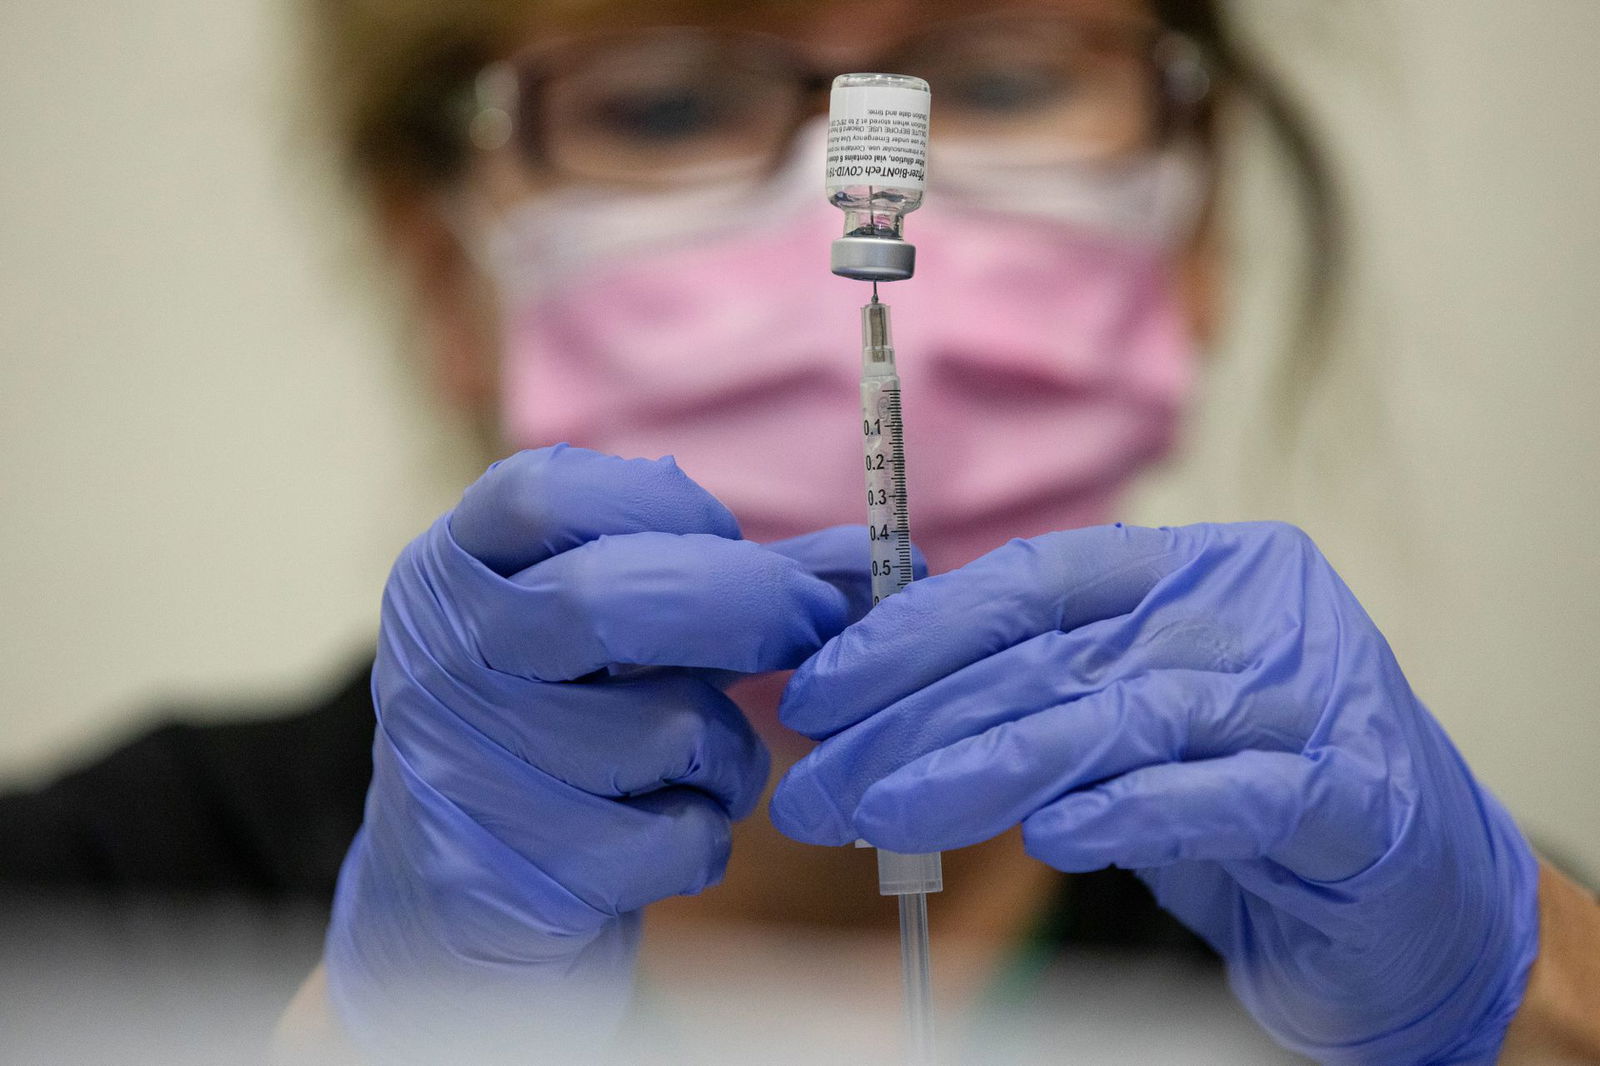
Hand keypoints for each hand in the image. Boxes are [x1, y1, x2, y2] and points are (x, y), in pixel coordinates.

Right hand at [326, 445, 866, 1061]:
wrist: (464, 895)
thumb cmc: (569, 731)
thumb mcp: (633, 637)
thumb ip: (740, 582)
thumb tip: (878, 564)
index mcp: (451, 569)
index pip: (549, 495)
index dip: (666, 510)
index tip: (730, 540)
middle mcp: (436, 656)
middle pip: (608, 600)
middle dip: (748, 606)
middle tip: (810, 628)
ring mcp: (453, 767)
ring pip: (665, 730)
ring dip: (730, 752)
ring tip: (705, 765)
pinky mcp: (494, 877)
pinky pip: (668, 839)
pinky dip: (704, 836)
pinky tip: (669, 830)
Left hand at [771, 522, 1538, 1063]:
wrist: (1420, 894)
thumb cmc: (1254, 795)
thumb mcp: (1133, 721)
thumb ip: (1041, 691)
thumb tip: (876, 697)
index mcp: (1191, 569)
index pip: (1029, 581)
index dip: (912, 631)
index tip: (818, 691)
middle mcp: (1248, 609)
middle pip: (1050, 655)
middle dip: (912, 720)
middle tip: (821, 781)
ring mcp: (1306, 693)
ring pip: (1114, 718)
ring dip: (980, 770)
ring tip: (883, 815)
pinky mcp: (1351, 794)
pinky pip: (1220, 793)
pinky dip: (1128, 813)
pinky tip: (1051, 840)